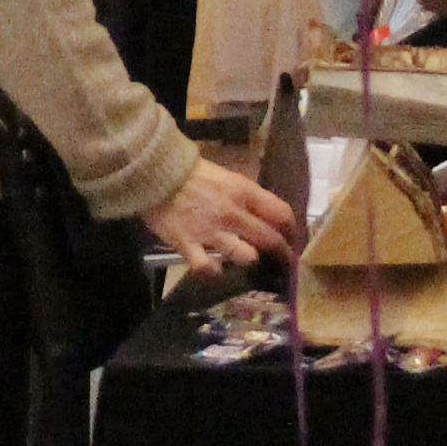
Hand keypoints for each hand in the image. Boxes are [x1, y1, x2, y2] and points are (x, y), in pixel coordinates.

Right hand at [142, 158, 301, 272]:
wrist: (155, 175)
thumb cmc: (193, 174)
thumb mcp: (228, 177)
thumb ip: (248, 196)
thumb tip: (267, 214)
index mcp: (244, 192)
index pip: (281, 213)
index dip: (292, 229)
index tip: (292, 237)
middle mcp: (233, 214)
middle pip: (270, 240)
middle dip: (281, 253)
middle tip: (283, 260)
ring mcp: (211, 232)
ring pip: (246, 257)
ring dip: (249, 259)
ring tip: (244, 259)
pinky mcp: (189, 245)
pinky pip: (208, 268)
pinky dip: (213, 271)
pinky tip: (214, 268)